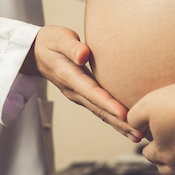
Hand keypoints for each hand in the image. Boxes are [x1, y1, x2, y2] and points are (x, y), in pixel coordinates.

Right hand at [26, 25, 143, 141]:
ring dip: (118, 125)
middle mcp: (74, 90)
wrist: (36, 52)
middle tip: (138, 134)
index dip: (107, 103)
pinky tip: (127, 126)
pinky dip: (114, 119)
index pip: (90, 92)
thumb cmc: (50, 41)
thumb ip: (72, 46)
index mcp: (68, 76)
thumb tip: (83, 55)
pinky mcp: (83, 95)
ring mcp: (78, 95)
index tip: (123, 114)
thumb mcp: (59, 38)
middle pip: (98, 109)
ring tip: (138, 136)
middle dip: (118, 122)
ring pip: (100, 113)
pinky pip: (99, 109)